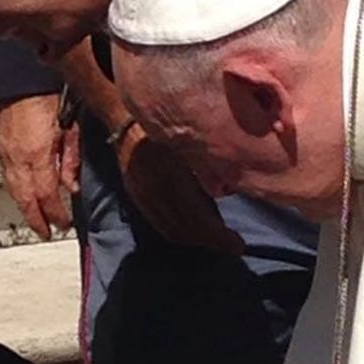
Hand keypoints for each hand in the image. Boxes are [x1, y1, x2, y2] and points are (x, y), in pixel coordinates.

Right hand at [0, 95, 77, 239]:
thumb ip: (71, 161)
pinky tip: (24, 199)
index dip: (55, 214)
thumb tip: (72, 188)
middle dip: (37, 219)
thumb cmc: (50, 99)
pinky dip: (17, 193)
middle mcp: (18, 158)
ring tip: (36, 221)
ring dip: (26, 209)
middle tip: (47, 233)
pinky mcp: (0, 149)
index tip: (64, 224)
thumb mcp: (71, 130)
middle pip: (26, 200)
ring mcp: (6, 154)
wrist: (23, 79)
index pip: (47, 195)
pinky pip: (8, 179)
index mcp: (38, 154)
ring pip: (14, 191)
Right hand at [114, 127, 243, 254]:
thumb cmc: (165, 123)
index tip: (239, 245)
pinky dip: (180, 233)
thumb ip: (209, 166)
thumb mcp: (190, 141)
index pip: (196, 220)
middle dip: (211, 242)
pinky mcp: (136, 196)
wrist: (124, 117)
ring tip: (218, 240)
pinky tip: (195, 231)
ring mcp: (141, 197)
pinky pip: (159, 224)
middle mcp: (153, 193)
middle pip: (184, 230)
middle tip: (234, 246)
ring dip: (196, 240)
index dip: (219, 237)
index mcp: (170, 179)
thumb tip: (231, 190)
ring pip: (171, 231)